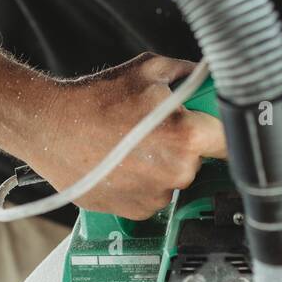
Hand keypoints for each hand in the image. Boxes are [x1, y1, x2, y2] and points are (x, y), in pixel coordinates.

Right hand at [31, 53, 225, 218]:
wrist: (49, 127)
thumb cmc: (96, 98)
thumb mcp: (149, 69)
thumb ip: (189, 73)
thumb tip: (210, 75)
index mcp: (186, 137)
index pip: (232, 143)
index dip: (228, 134)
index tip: (224, 131)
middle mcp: (175, 172)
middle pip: (201, 161)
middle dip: (187, 145)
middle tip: (160, 128)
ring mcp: (154, 196)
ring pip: (176, 180)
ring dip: (164, 165)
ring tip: (135, 144)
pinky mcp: (133, 212)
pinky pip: (153, 197)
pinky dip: (144, 182)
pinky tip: (123, 162)